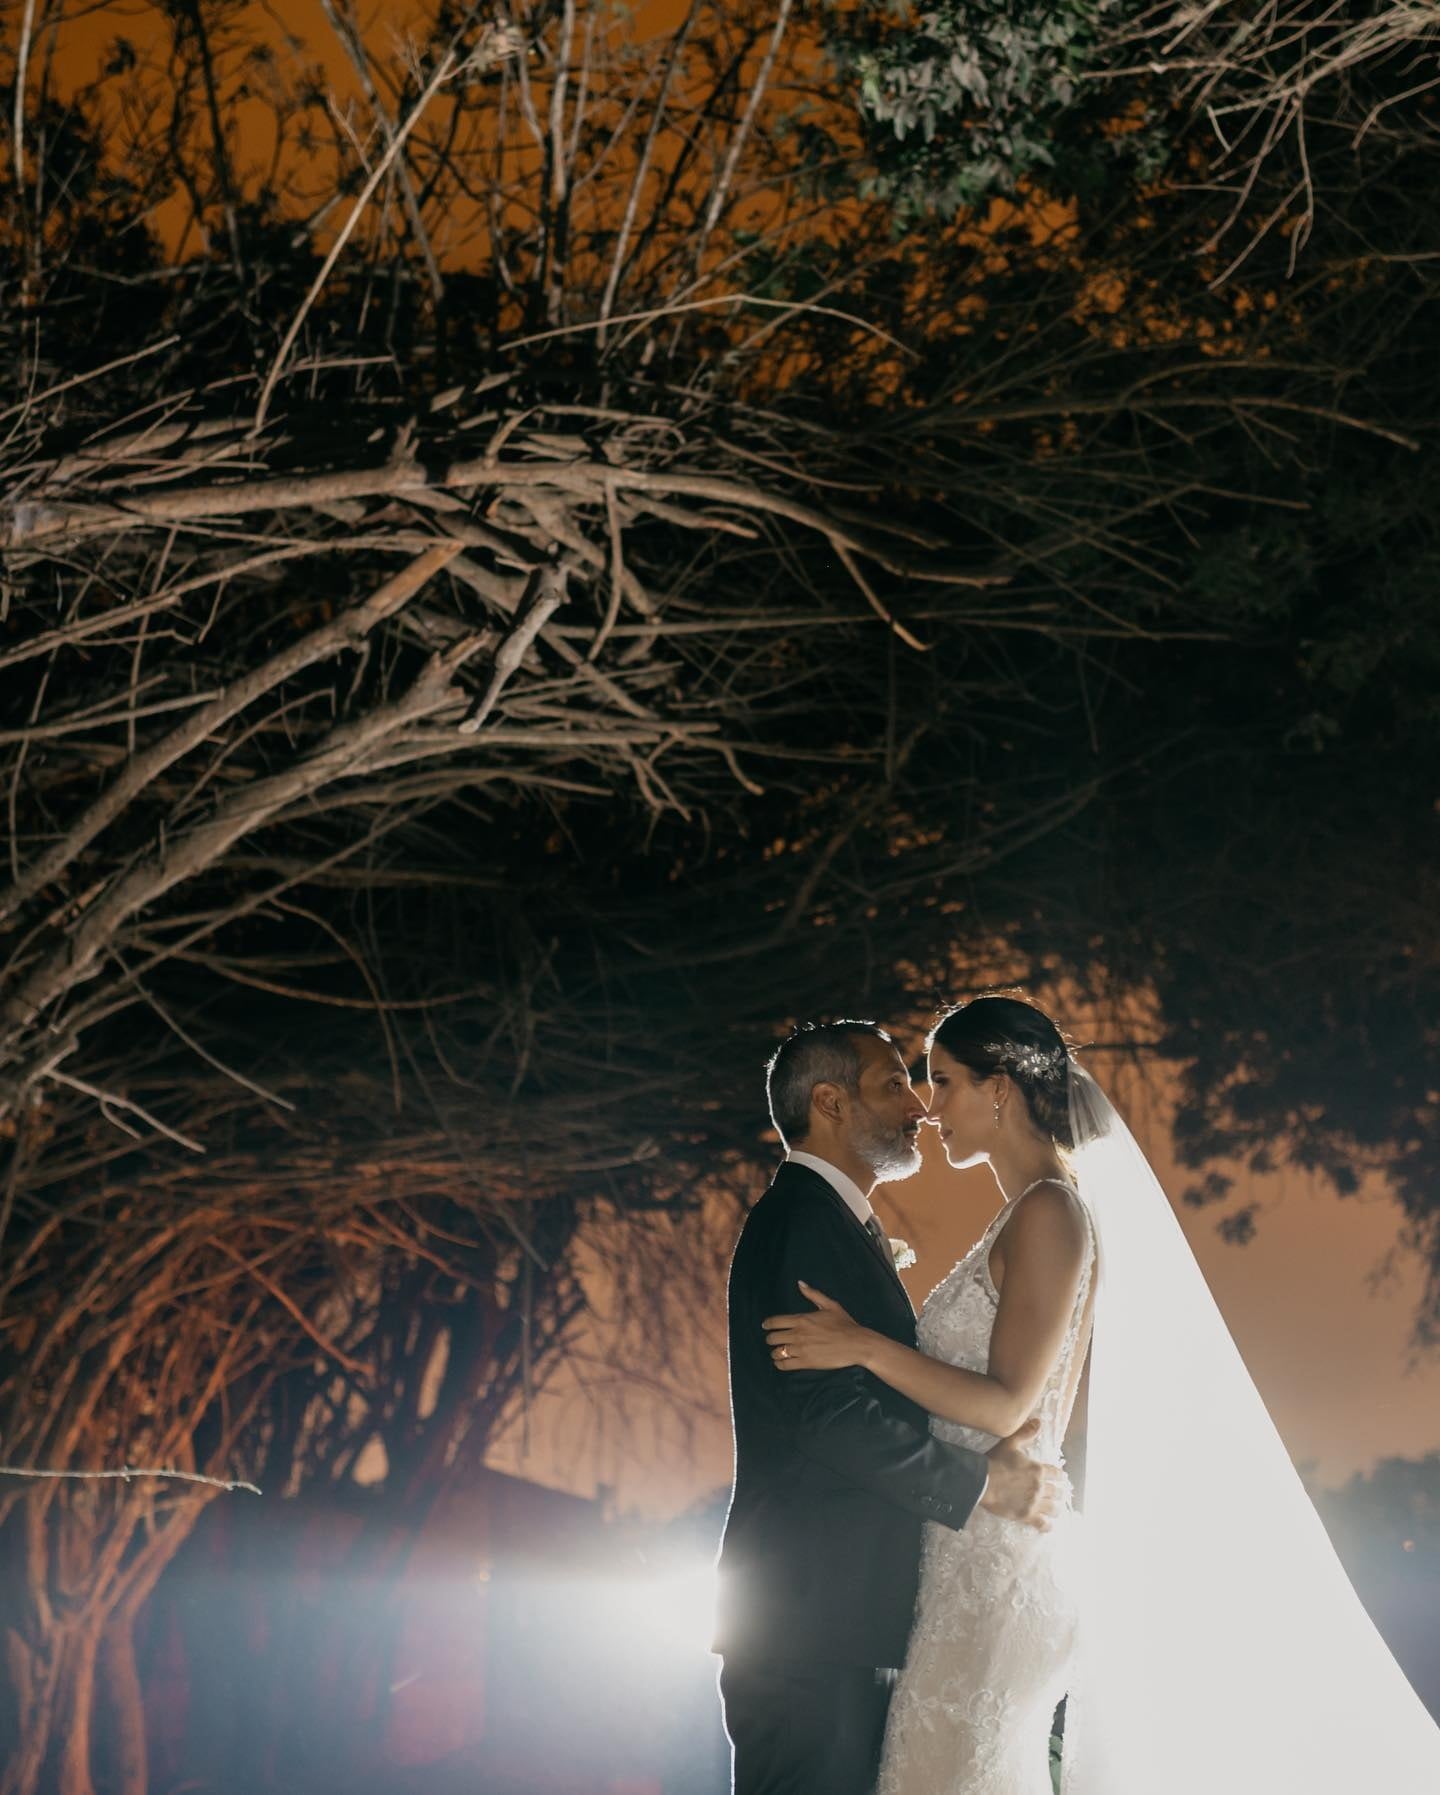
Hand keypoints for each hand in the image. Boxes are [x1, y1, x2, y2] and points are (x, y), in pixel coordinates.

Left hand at [763, 1282, 870, 1370]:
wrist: (856, 1344)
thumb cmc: (844, 1324)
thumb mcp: (830, 1305)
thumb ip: (813, 1294)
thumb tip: (800, 1283)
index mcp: (802, 1319)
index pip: (776, 1321)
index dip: (767, 1324)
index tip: (765, 1326)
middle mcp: (798, 1334)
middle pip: (773, 1338)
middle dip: (770, 1339)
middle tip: (772, 1340)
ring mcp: (801, 1349)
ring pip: (777, 1352)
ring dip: (775, 1352)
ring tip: (776, 1353)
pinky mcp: (806, 1362)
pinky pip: (785, 1364)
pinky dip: (780, 1364)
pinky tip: (781, 1362)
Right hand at [979, 1417, 1069, 1532]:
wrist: (983, 1482)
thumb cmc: (995, 1462)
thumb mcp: (1010, 1443)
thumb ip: (1025, 1433)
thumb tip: (1038, 1421)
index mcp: (1038, 1470)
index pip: (1056, 1474)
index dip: (1060, 1476)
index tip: (1062, 1479)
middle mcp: (1040, 1487)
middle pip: (1058, 1493)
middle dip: (1060, 1493)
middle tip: (1060, 1495)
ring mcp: (1034, 1503)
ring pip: (1054, 1509)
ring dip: (1057, 1509)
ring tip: (1057, 1510)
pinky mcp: (1027, 1515)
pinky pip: (1043, 1524)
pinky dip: (1048, 1525)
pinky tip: (1049, 1526)